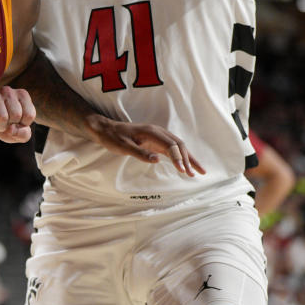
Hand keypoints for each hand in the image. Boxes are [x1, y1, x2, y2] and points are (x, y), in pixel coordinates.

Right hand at [0, 86, 35, 142]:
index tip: (18, 122)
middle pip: (16, 115)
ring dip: (1, 127)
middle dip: (12, 125)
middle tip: (7, 123)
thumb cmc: (9, 126)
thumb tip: (11, 129)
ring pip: (3, 117)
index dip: (23, 124)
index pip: (29, 115)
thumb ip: (24, 133)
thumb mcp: (22, 132)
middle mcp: (8, 92)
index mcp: (22, 95)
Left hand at [87, 116, 205, 176]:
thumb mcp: (123, 147)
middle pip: (179, 145)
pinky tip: (185, 166)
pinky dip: (180, 157)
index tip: (183, 171)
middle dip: (188, 159)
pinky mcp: (155, 141)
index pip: (171, 145)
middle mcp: (157, 132)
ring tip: (198, 172)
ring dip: (188, 158)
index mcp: (151, 132)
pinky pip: (172, 149)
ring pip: (178, 146)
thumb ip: (140, 153)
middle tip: (194, 174)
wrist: (106, 129)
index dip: (178, 158)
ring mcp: (158, 136)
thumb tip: (157, 160)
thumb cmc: (113, 138)